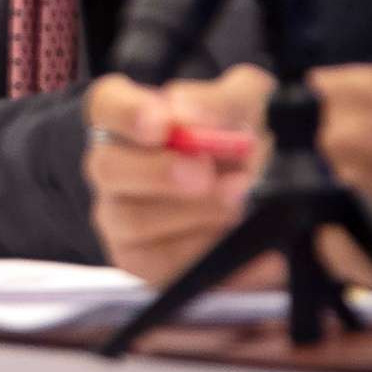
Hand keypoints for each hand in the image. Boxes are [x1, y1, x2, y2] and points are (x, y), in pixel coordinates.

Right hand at [85, 67, 272, 286]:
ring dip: (191, 216)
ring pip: (134, 221)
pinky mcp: (143, 262)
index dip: (129, 114)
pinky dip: (221, 265)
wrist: (250, 188)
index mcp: (126, 116)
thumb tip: (187, 114)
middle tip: (205, 173)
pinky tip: (263, 258)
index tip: (161, 123)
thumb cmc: (235, 137)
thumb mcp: (243, 105)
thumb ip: (218, 102)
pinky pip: (169, 270)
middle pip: (108, 167)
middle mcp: (110, 165)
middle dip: (158, 173)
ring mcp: (119, 216)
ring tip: (240, 207)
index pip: (109, 106)